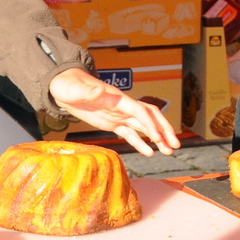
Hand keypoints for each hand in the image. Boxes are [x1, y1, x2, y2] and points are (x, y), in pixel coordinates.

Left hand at [47, 69, 180, 155]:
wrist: (64, 88)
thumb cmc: (69, 86)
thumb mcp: (76, 89)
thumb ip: (88, 92)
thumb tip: (98, 90)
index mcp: (117, 99)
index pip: (140, 111)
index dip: (150, 124)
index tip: (157, 138)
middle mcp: (122, 106)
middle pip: (149, 117)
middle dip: (164, 130)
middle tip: (175, 145)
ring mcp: (119, 115)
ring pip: (144, 127)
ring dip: (158, 138)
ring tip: (169, 151)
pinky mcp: (112, 123)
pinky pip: (130, 134)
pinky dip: (140, 143)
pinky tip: (149, 153)